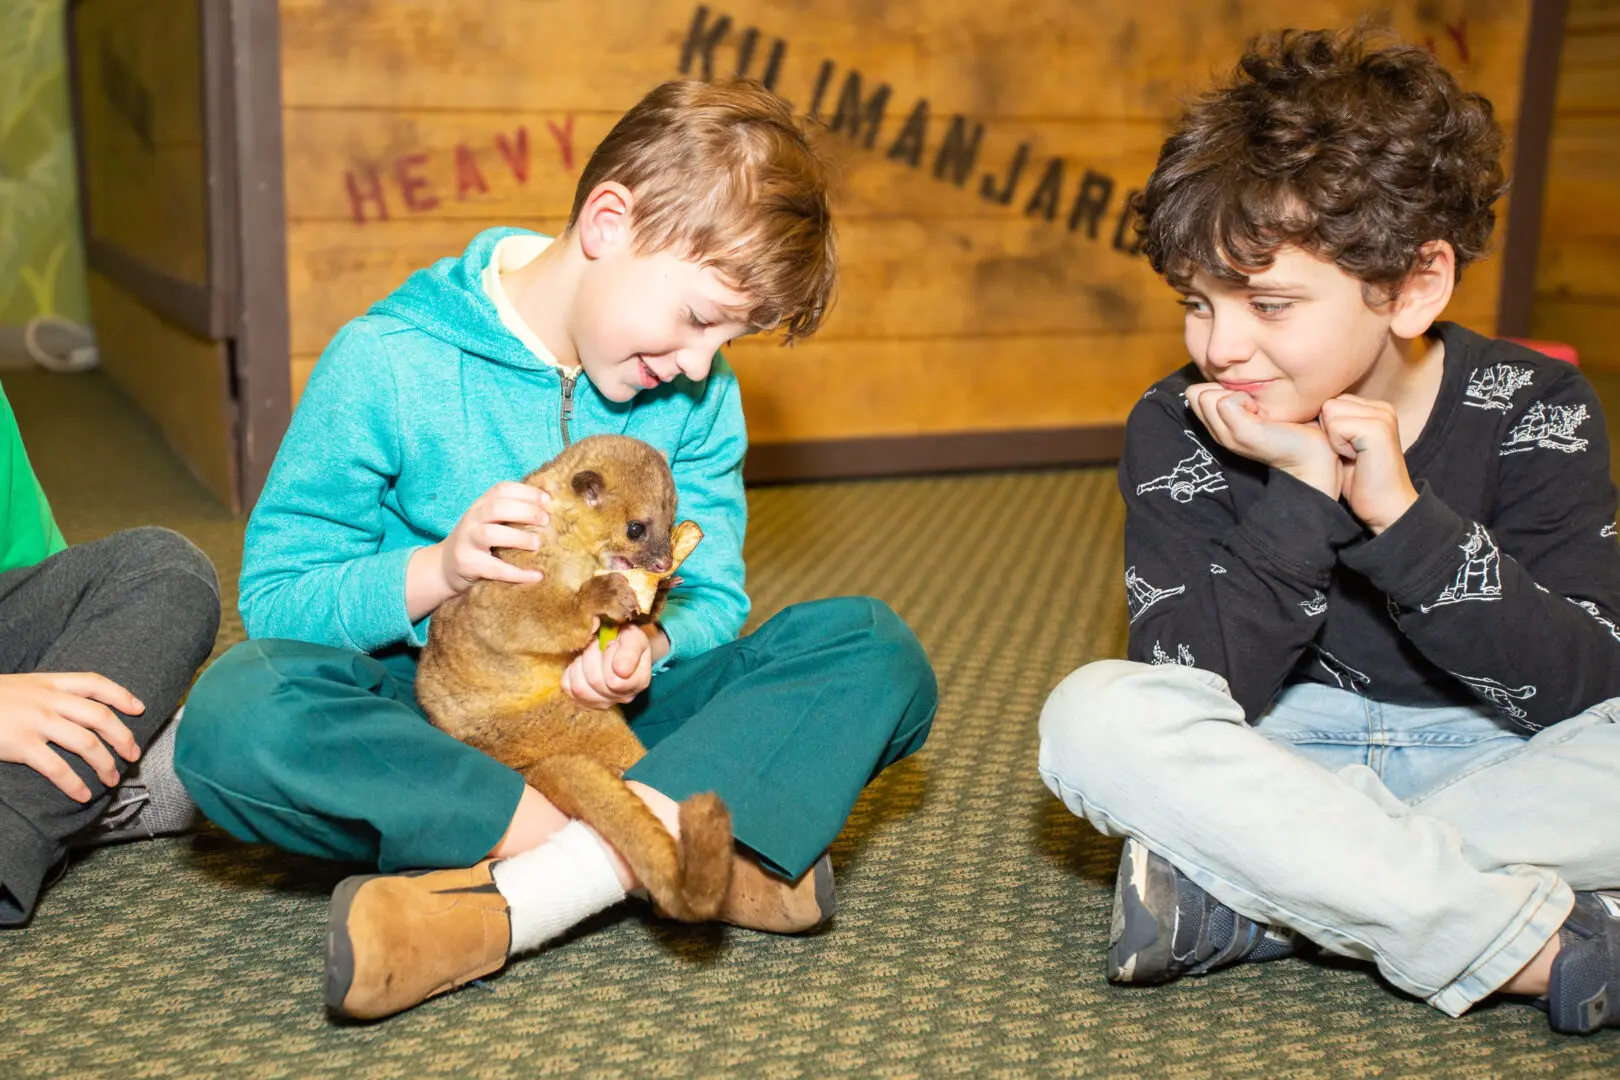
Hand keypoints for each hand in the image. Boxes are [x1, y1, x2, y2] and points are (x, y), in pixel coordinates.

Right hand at [0, 673, 143, 801]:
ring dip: (105, 764)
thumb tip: (77, 711)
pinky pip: (58, 768)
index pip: (95, 683)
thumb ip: (48, 694)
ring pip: (86, 744)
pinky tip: (83, 795)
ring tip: (112, 779)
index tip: (139, 708)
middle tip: (133, 754)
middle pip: (100, 716)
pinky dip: (74, 784)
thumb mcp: (21, 687)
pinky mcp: (21, 745)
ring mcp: (36, 722)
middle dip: (122, 736)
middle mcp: (48, 700)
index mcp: (49, 682)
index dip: (121, 695)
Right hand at [407, 482, 549, 618]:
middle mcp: (472, 519)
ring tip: (537, 543)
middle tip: (546, 521)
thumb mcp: (488, 521)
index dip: (526, 492)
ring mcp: (467, 541)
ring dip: (518, 538)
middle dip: (525, 511)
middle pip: (496, 508)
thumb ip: (511, 512)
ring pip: (490, 534)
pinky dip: (517, 573)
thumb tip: (550, 504)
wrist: (444, 568)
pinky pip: (495, 569)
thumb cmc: (477, 542)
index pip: (502, 490)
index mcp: (480, 505)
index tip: (547, 500)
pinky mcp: (468, 565)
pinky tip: (537, 575)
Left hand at [561, 622, 653, 709]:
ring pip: (580, 688)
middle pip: (595, 682)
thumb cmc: (627, 640)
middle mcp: (623, 697)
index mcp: (639, 682)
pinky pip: (568, 688)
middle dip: (592, 656)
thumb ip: (630, 652)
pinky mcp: (584, 700)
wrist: (619, 644)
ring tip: (590, 654)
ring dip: (580, 664)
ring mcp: (604, 702)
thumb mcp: (634, 638)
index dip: (608, 657)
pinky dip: (571, 671)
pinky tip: (582, 663)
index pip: (615, 681)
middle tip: (599, 644)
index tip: (612, 643)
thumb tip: (620, 671)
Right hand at [1186, 384, 1340, 498]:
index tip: (1246, 398)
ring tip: (1258, 409)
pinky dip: (1245, 399)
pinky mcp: (1240, 433)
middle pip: (1194, 393)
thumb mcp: (1257, 405)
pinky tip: (1263, 414)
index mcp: (1219, 425)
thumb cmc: (1291, 426)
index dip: (1218, 386)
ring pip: (1206, 396)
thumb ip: (1240, 392)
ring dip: (1235, 394)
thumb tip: (1233, 368)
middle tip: (1253, 403)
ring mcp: (1226, 435)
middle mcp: (1217, 432)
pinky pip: (1225, 400)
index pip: (1193, 393)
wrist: (1312, 455)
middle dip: (1224, 388)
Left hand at [1319, 395, 1418, 532]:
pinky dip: (1337, 446)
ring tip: (1351, 456)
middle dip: (1327, 431)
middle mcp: (1381, 407)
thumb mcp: (1344, 446)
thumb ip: (1333, 424)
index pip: (1330, 400)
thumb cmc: (1360, 482)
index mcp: (1375, 408)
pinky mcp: (1377, 429)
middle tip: (1348, 455)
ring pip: (1329, 410)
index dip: (1325, 427)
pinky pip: (1335, 426)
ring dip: (1332, 438)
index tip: (1340, 450)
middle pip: (1327, 403)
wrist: (1386, 507)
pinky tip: (1354, 459)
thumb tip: (1300, 411)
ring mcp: (1382, 416)